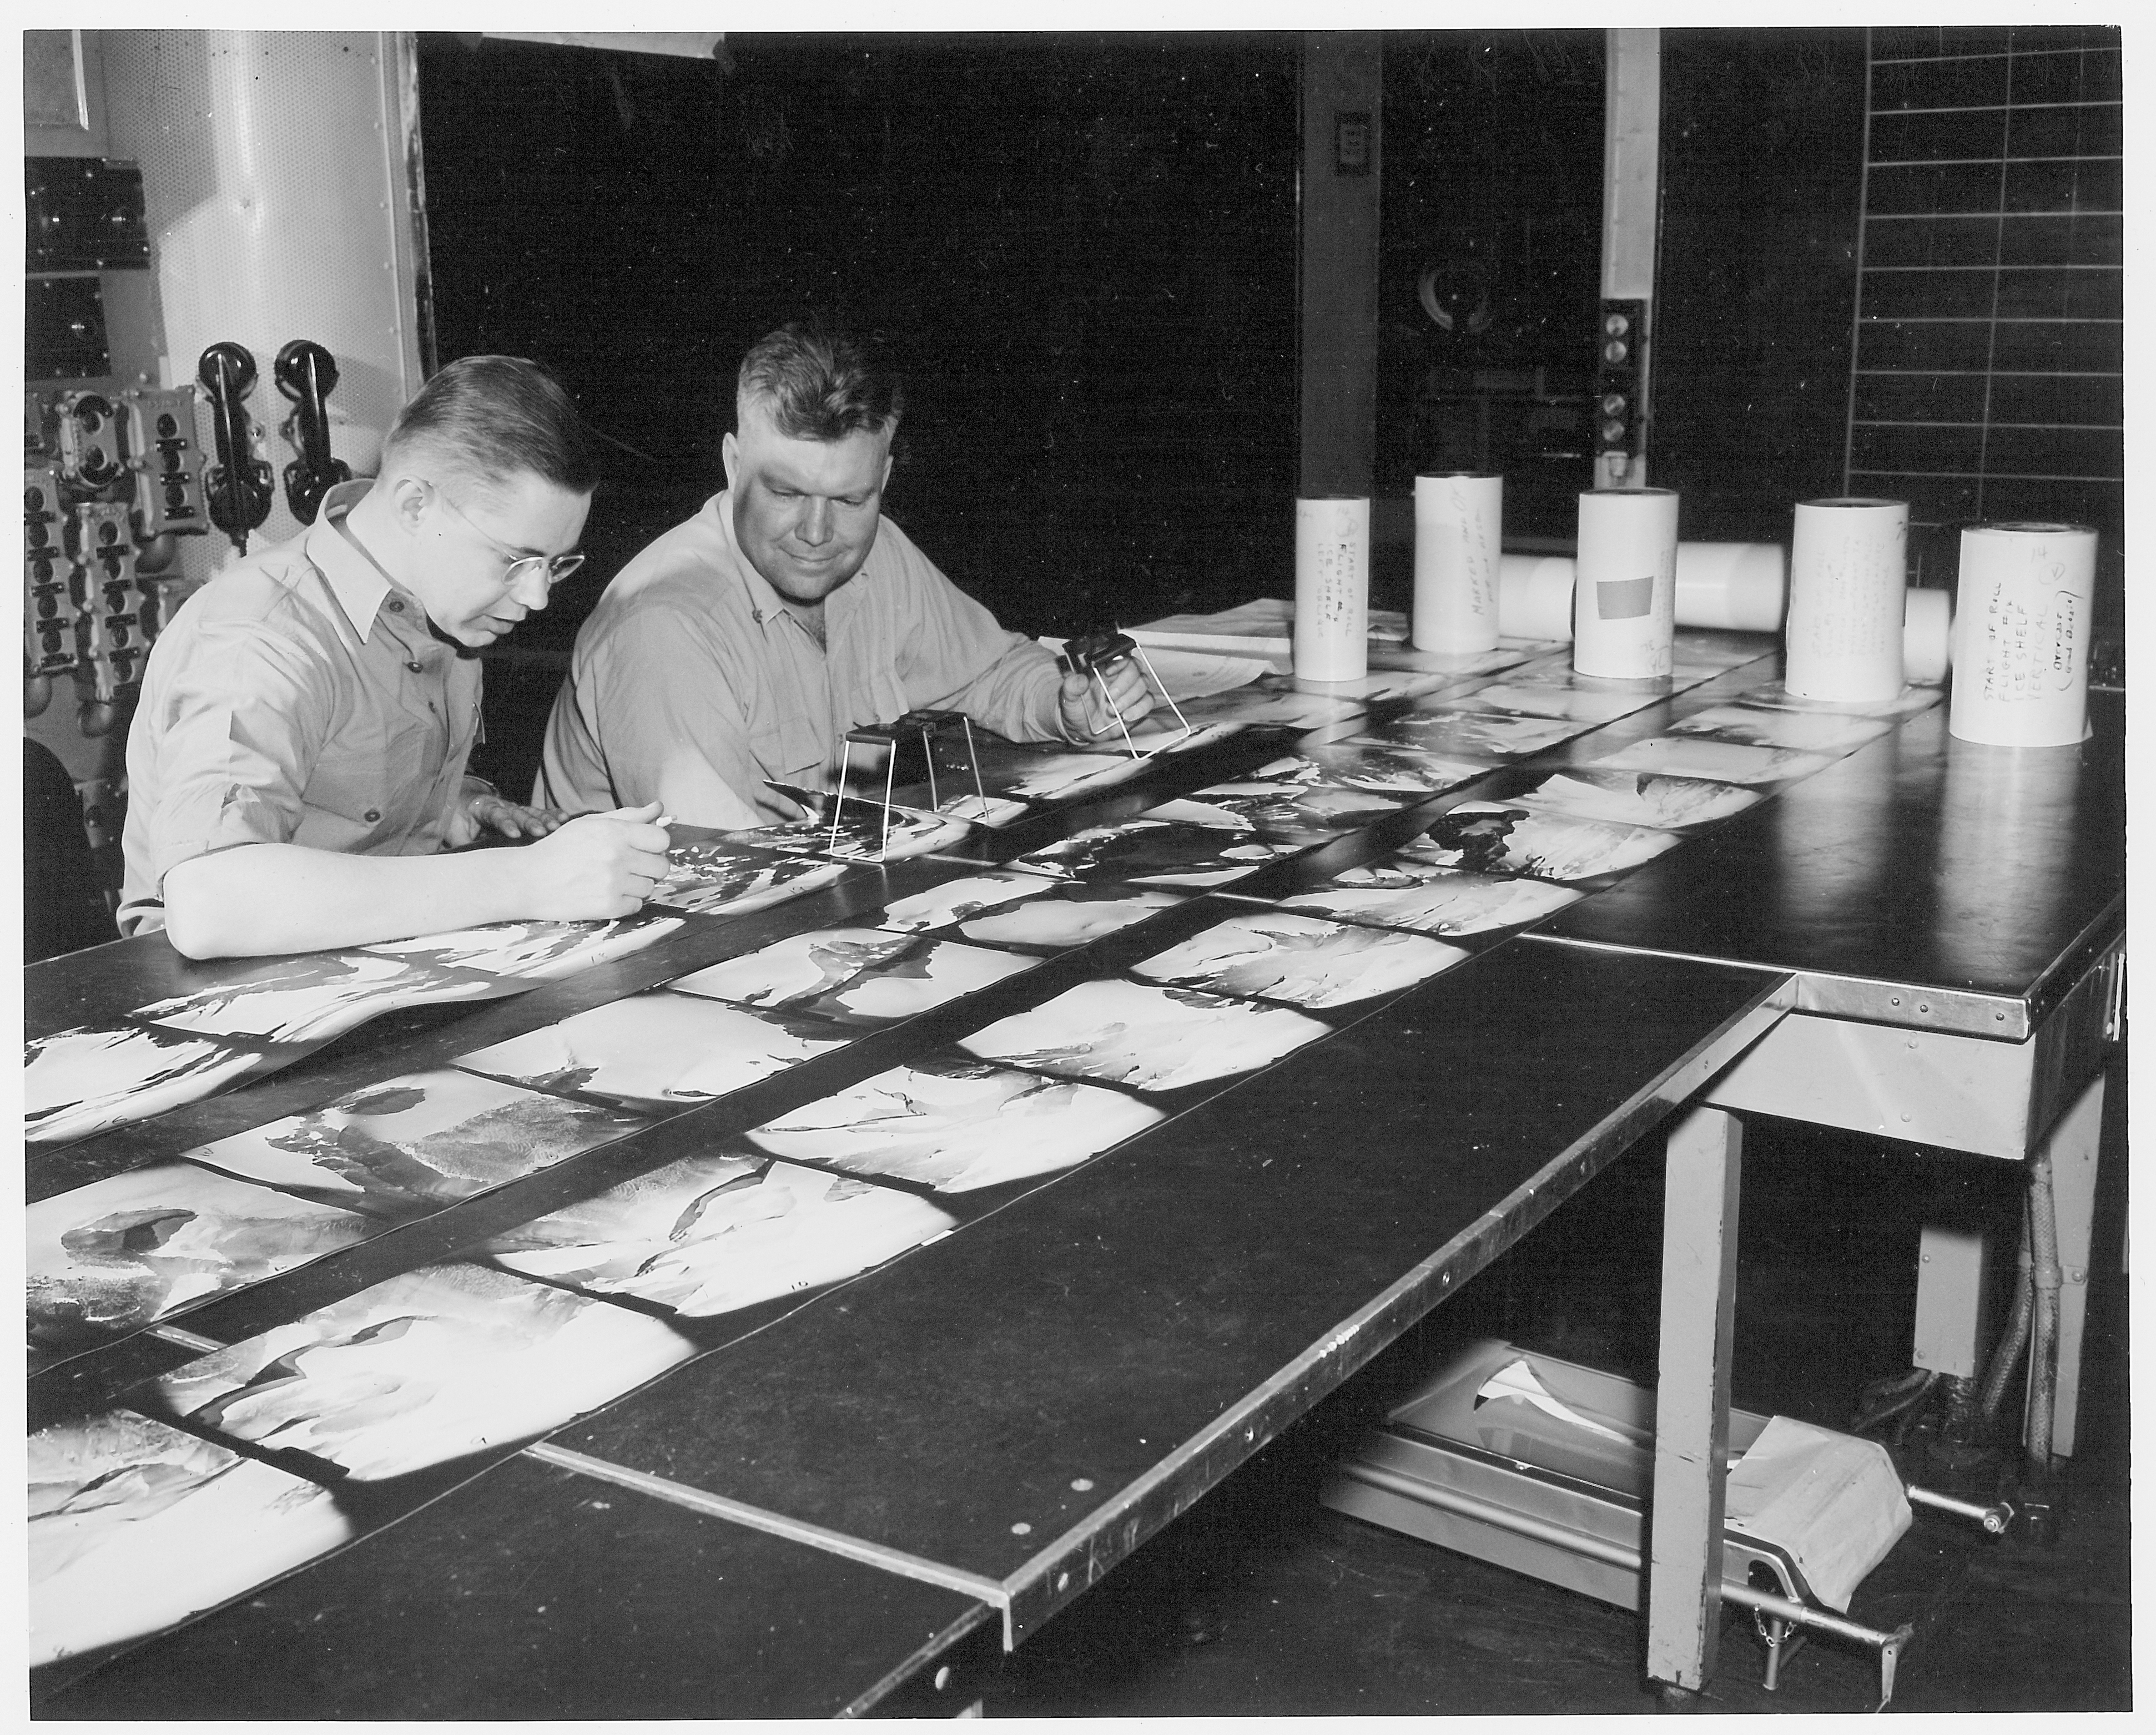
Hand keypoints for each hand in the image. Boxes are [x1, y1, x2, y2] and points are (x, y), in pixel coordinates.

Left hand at [447, 791, 567, 847]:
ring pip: (531, 812)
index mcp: (483, 807)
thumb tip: (469, 860)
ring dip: (545, 819)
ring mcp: (514, 808)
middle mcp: (502, 805)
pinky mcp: (522, 813)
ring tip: (558, 826)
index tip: (514, 833)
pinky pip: (538, 813)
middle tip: (542, 831)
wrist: (461, 800)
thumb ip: (463, 842)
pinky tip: (564, 818)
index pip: (496, 814)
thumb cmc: (457, 818)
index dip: (505, 823)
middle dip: (531, 822)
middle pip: (518, 812)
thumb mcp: (454, 830)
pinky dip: (551, 814)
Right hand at [517, 802, 671, 919]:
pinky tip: (606, 893)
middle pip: (662, 866)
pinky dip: (625, 901)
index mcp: (615, 832)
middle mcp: (617, 857)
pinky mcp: (609, 907)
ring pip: (650, 887)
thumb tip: (658, 808)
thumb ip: (629, 816)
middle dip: (649, 866)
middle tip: (628, 865)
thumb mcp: (591, 824)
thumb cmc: (560, 849)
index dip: (655, 844)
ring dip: (636, 885)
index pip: (662, 839)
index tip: (643, 848)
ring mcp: (614, 884)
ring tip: (611, 879)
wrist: (529, 880)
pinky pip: (637, 905)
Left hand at [1058, 658, 1156, 743]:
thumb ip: (1071, 686)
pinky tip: (1126, 716)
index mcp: (1105, 669)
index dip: (1119, 663)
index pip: (1121, 656)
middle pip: (1135, 669)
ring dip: (1130, 698)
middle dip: (1124, 683)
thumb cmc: (1077, 708)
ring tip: (1114, 710)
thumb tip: (1079, 679)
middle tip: (1110, 697)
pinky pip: (1147, 702)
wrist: (1081, 729)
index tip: (1108, 673)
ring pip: (1143, 684)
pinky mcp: (1137, 706)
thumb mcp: (1068, 696)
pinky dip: (1139, 709)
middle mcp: (1120, 677)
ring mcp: (1130, 691)